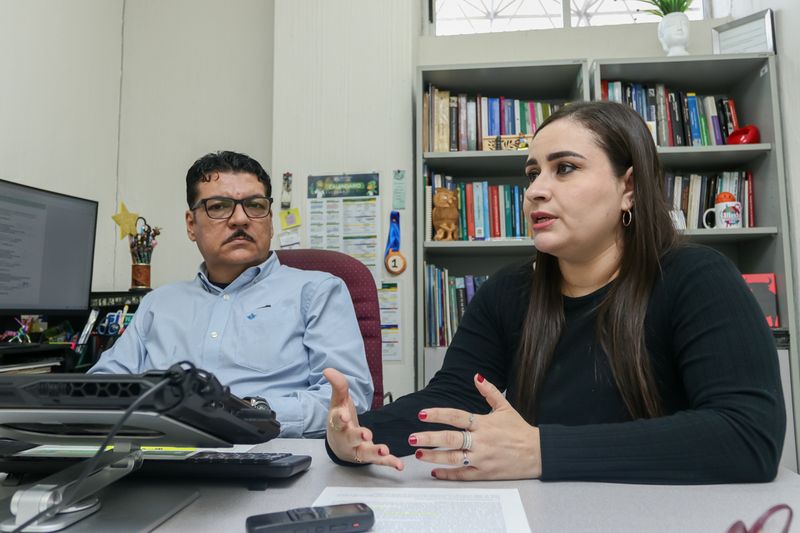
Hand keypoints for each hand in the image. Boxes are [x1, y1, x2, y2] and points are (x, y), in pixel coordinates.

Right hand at [323, 367, 402, 469]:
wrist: (338, 443)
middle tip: (365, 434)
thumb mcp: (338, 401)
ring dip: (374, 452)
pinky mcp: (369, 456)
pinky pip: (379, 461)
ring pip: (364, 453)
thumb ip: (338, 385)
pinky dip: (389, 462)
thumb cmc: (340, 420)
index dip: (339, 418)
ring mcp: (357, 449)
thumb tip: (328, 369)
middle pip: (350, 438)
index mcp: (338, 424)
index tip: (343, 415)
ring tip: (384, 450)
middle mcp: (347, 438)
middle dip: (358, 436)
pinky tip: (398, 464)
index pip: (336, 420)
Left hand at [409, 373, 541, 480]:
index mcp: (484, 423)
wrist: (538, 453)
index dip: (438, 414)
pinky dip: (448, 474)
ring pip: (454, 458)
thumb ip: (489, 391)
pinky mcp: (485, 473)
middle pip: (451, 439)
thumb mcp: (505, 407)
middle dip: (429, 438)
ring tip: (418, 454)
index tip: (422, 414)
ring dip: (434, 456)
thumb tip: (477, 376)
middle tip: (412, 438)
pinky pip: (463, 474)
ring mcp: (482, 458)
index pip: (456, 416)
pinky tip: (435, 472)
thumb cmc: (520, 430)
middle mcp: (481, 441)